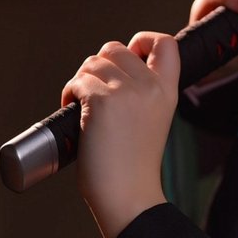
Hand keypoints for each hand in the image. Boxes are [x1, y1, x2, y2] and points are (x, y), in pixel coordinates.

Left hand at [60, 32, 179, 237]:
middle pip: (115, 48)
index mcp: (168, 92)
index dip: (142, 41)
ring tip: (85, 107)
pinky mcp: (102, 100)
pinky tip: (76, 114)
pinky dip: (70, 94)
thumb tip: (112, 70)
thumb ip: (142, 93)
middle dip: (99, 66)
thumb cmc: (134, 168)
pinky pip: (78, 81)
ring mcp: (127, 92)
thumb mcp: (152, 121)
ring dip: (82, 81)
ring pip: (93, 62)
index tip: (130, 56)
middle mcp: (150, 86)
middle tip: (98, 94)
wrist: (129, 196)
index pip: (166, 43)